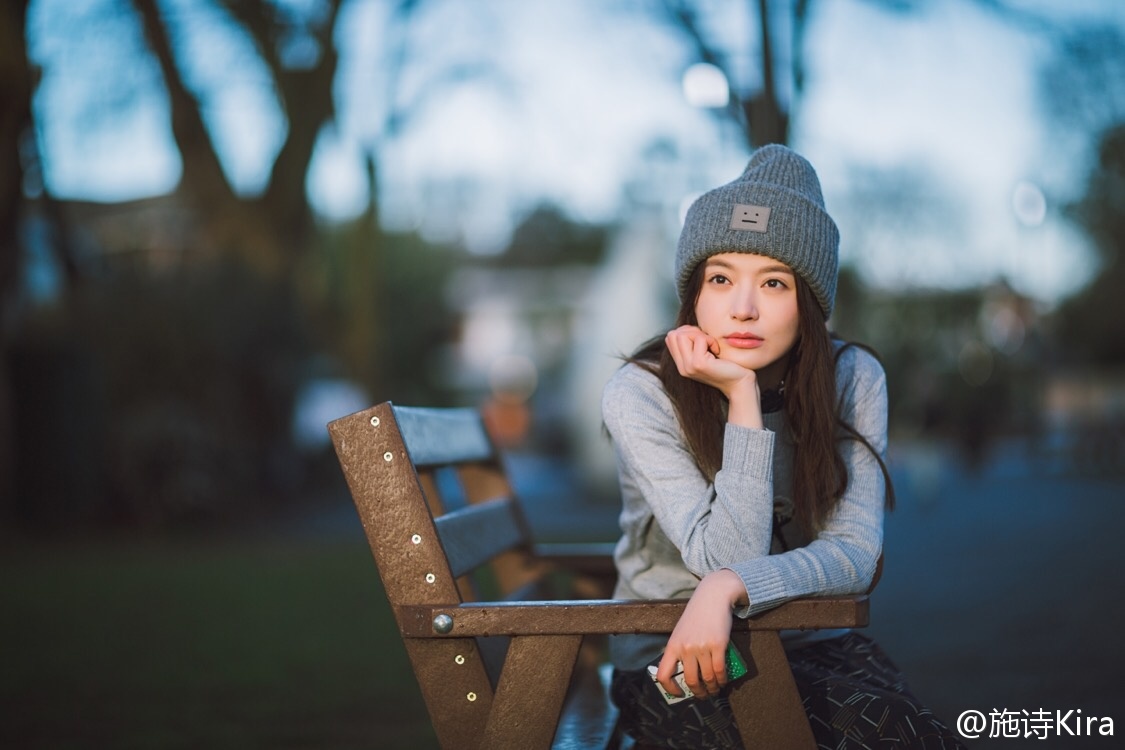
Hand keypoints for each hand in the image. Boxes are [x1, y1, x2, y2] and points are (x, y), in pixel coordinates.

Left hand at [655, 570, 745, 699]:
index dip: (670, 688)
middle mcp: (685, 648)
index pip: (664, 674)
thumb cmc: (696, 615)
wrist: (712, 597)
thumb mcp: (681, 632)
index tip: (679, 694)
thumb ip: (680, 650)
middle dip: (698, 692)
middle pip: (690, 680)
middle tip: (703, 695)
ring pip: (707, 678)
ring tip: (715, 689)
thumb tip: (683, 673)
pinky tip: (723, 681)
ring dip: (713, 688)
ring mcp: (701, 647)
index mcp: (673, 645)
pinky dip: (722, 680)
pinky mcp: (718, 645)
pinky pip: (719, 670)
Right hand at [665, 326, 761, 427]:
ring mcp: (688, 367)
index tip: (702, 340)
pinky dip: (710, 340)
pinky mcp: (699, 364)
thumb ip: (693, 345)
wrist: (739, 384)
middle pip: (673, 334)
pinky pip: (699, 339)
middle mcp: (682, 367)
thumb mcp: (705, 355)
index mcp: (681, 365)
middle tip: (707, 341)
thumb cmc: (727, 366)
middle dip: (692, 331)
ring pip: (682, 335)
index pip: (670, 337)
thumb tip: (687, 328)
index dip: (686, 332)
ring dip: (700, 335)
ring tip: (711, 346)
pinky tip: (717, 350)